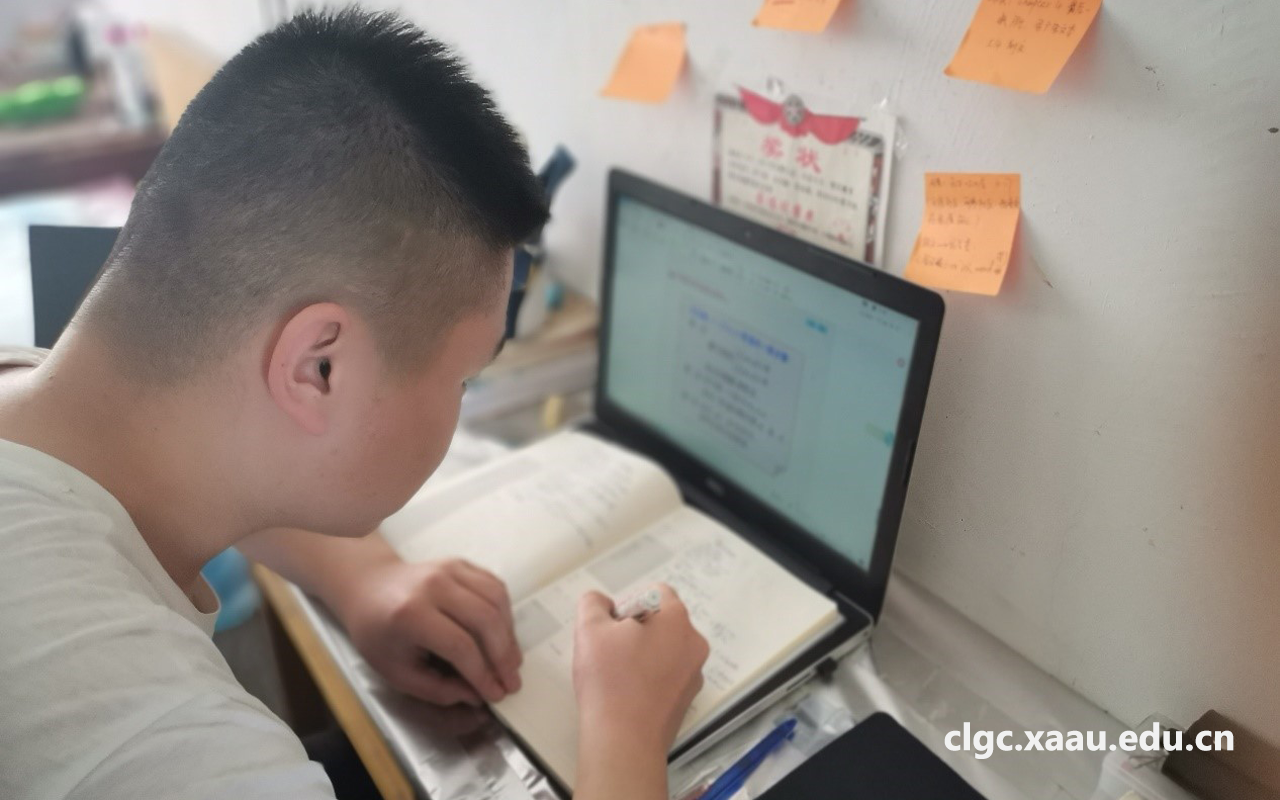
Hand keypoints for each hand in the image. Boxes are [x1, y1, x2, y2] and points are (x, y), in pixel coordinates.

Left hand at [331, 557, 521, 705]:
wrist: (368, 589)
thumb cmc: (379, 634)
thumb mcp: (397, 672)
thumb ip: (438, 689)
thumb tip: (477, 695)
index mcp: (410, 614)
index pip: (460, 646)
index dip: (482, 674)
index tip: (495, 694)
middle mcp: (433, 586)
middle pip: (485, 619)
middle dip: (504, 656)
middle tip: (512, 681)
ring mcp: (449, 569)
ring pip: (496, 599)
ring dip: (509, 634)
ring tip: (511, 661)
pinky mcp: (460, 563)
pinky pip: (494, 586)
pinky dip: (505, 613)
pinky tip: (503, 635)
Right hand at [573, 584, 709, 755]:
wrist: (624, 742)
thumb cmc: (609, 679)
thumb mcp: (590, 629)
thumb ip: (593, 603)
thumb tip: (604, 604)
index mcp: (677, 620)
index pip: (657, 592)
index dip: (629, 603)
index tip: (611, 628)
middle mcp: (694, 644)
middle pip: (662, 622)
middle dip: (635, 630)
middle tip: (609, 650)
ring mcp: (694, 675)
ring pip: (664, 651)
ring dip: (642, 654)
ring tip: (616, 675)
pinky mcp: (687, 701)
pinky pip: (667, 677)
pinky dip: (649, 679)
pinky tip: (627, 694)